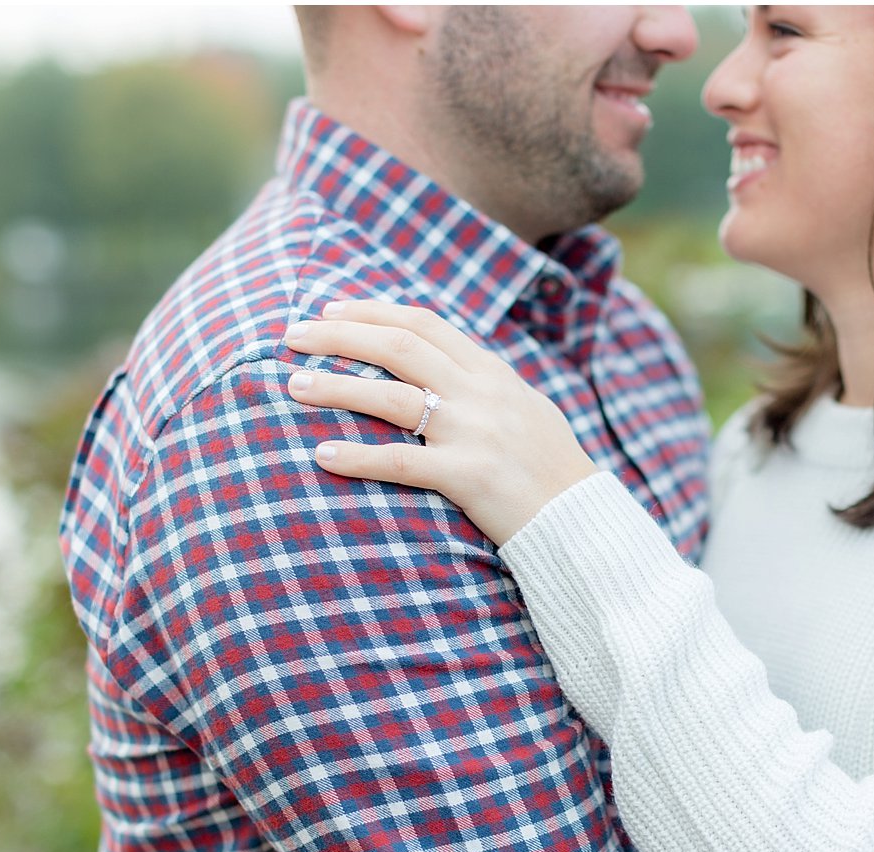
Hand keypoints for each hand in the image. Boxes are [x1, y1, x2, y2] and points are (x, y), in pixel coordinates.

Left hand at [283, 301, 598, 544]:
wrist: (582, 518)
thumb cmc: (550, 468)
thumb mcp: (524, 408)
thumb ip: (483, 384)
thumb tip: (441, 366)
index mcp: (491, 372)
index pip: (424, 323)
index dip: (372, 311)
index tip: (330, 310)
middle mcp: (480, 393)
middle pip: (398, 346)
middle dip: (339, 335)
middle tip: (292, 336)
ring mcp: (475, 433)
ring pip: (391, 396)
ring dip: (336, 386)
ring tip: (293, 385)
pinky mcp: (470, 476)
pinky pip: (403, 462)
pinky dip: (359, 458)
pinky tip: (322, 456)